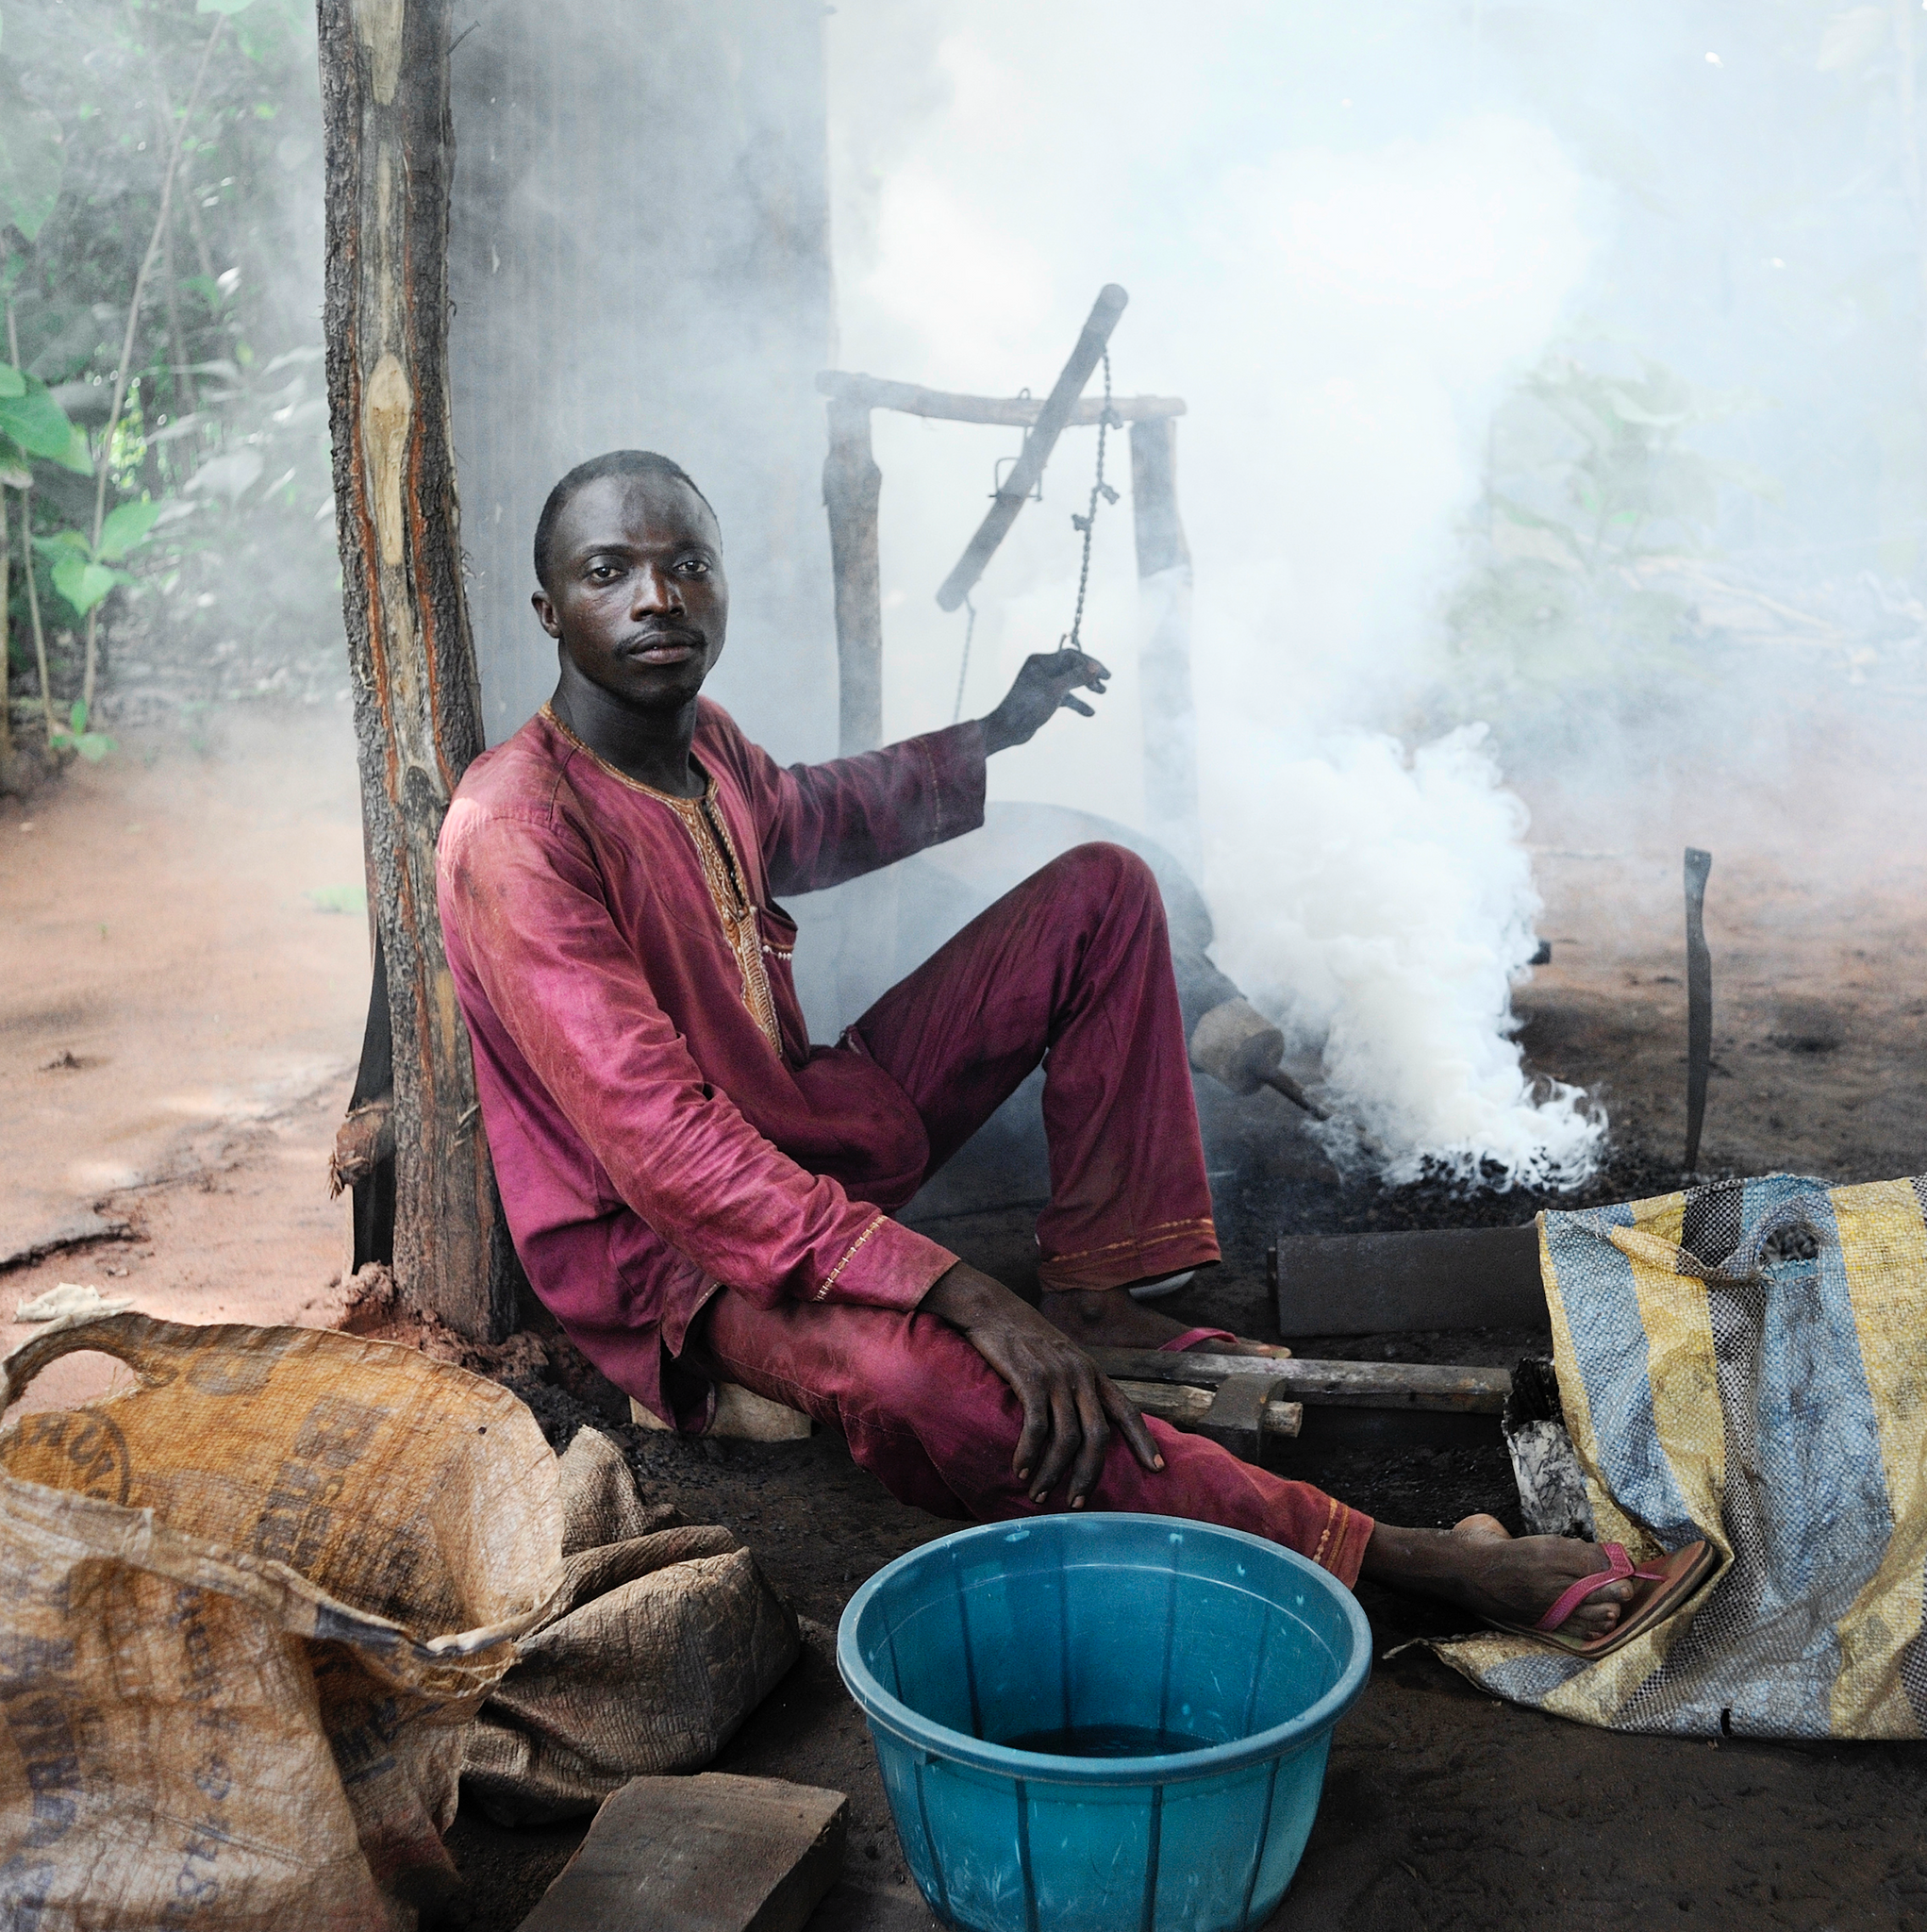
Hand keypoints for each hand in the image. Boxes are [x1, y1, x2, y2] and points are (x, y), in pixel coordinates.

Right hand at [921, 1262, 1163, 1506]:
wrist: (992, 1307)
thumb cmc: (1024, 1336)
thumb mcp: (1062, 1357)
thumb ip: (1076, 1385)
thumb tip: (1082, 1422)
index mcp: (1093, 1372)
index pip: (1128, 1410)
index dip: (1144, 1441)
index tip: (1157, 1469)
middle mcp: (1081, 1375)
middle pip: (1098, 1435)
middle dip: (1090, 1474)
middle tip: (1077, 1502)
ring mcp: (1056, 1376)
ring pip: (1067, 1438)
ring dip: (1053, 1472)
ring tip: (1039, 1493)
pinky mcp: (1029, 1378)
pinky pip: (1036, 1426)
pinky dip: (1029, 1453)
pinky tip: (1020, 1469)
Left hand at [980, 649, 1110, 754]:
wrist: (1008, 728)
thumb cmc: (1028, 706)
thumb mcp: (1055, 690)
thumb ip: (1076, 677)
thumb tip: (1095, 667)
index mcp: (1040, 662)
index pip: (1070, 656)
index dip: (1089, 663)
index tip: (1104, 675)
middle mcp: (1042, 670)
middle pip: (1072, 667)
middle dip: (1090, 674)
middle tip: (1107, 681)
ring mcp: (1043, 684)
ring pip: (1070, 682)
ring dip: (1086, 687)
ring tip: (1102, 693)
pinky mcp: (1045, 699)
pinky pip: (1065, 697)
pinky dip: (1077, 703)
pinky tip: (1090, 713)